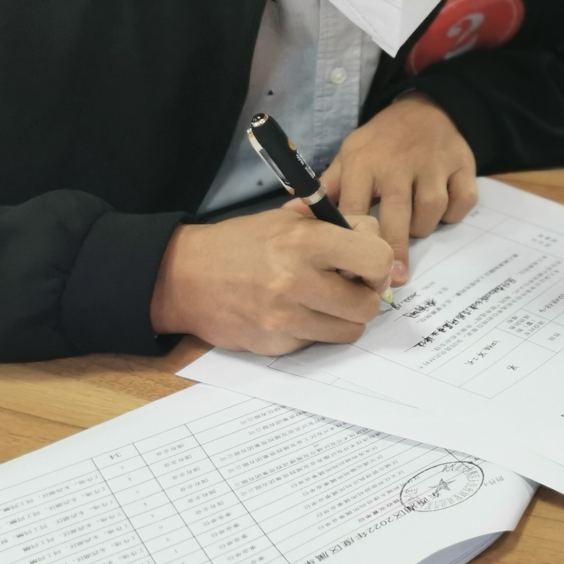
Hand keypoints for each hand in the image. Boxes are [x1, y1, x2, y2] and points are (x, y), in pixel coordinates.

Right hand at [150, 203, 392, 353]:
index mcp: (305, 242)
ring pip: (349, 331)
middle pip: (368, 305)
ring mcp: (285, 319)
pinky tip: (295, 313)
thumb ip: (339, 228)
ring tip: (324, 301)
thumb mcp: (290, 218)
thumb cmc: (243, 243)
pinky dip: (314, 331)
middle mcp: (296, 282)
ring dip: (344, 317)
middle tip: (348, 286)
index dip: (377, 263)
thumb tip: (378, 246)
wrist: (185, 276)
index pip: (376, 259)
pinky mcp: (274, 345)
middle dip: (364, 295)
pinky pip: (317, 344)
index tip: (364, 264)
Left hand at [321, 92, 475, 271]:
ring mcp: (434, 163)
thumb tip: (291, 212)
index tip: (355, 271)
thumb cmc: (381, 142)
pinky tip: (442, 212)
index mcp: (364, 163)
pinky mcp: (463, 165)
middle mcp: (399, 163)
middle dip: (396, 250)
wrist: (426, 108)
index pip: (355, 209)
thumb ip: (326, 188)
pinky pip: (462, 202)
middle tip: (395, 277)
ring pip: (431, 211)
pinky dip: (454, 214)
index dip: (355, 243)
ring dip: (424, 227)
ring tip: (415, 226)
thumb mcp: (349, 157)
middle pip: (398, 215)